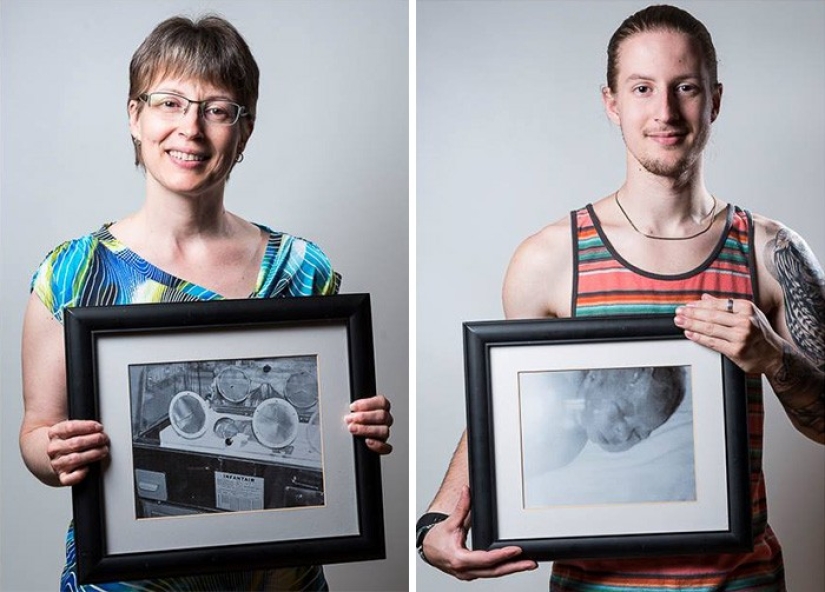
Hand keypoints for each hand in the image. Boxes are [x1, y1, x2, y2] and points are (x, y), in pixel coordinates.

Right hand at [46, 420, 109, 485]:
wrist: (57, 457)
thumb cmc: (70, 441)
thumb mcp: (72, 428)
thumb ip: (83, 425)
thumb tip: (98, 427)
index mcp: (55, 433)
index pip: (70, 428)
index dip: (88, 427)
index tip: (99, 427)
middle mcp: (54, 448)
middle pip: (75, 443)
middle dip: (94, 440)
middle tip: (104, 438)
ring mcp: (57, 463)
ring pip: (75, 459)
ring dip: (93, 454)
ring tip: (103, 450)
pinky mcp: (62, 476)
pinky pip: (70, 478)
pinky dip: (80, 474)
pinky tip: (88, 467)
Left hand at [345, 394, 392, 453]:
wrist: (349, 435)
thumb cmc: (352, 420)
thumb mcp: (352, 410)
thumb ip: (354, 407)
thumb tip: (350, 408)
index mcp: (381, 407)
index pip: (382, 402)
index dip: (367, 404)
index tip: (352, 407)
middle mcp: (385, 419)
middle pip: (383, 416)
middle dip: (364, 417)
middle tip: (350, 419)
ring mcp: (384, 433)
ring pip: (384, 431)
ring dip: (367, 430)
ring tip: (353, 429)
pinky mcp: (383, 446)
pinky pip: (386, 447)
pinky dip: (377, 445)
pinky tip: (367, 441)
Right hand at [422, 486, 537, 580]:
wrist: (428, 550)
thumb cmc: (437, 540)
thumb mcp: (450, 523)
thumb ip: (461, 507)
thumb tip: (467, 491)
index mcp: (459, 559)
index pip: (486, 559)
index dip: (502, 555)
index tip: (516, 550)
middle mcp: (465, 571)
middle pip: (494, 571)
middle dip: (514, 567)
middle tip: (530, 563)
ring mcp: (469, 574)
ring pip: (493, 574)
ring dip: (511, 569)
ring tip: (528, 564)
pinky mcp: (472, 574)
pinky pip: (490, 573)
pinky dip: (502, 569)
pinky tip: (513, 565)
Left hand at [674, 294, 783, 373]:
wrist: (775, 355)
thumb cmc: (760, 333)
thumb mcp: (748, 314)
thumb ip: (726, 305)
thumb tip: (705, 297)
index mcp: (747, 308)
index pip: (717, 304)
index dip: (699, 305)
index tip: (688, 304)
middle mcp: (744, 321)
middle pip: (711, 316)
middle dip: (692, 313)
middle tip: (679, 312)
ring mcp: (740, 337)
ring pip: (710, 329)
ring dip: (691, 324)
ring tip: (679, 321)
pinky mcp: (736, 351)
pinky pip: (712, 342)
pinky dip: (698, 338)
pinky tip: (689, 334)